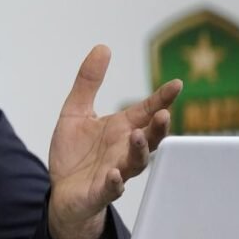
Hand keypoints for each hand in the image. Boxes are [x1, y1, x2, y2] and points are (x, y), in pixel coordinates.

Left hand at [47, 45, 181, 238]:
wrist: (62, 190)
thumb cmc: (76, 152)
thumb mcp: (75, 110)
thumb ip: (89, 82)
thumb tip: (102, 47)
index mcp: (122, 128)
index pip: (146, 111)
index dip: (162, 98)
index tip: (176, 84)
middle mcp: (124, 149)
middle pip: (150, 138)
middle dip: (158, 128)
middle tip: (164, 114)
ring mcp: (115, 171)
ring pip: (136, 163)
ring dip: (139, 151)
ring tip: (138, 137)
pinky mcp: (100, 191)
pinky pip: (112, 188)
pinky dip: (115, 182)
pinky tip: (114, 174)